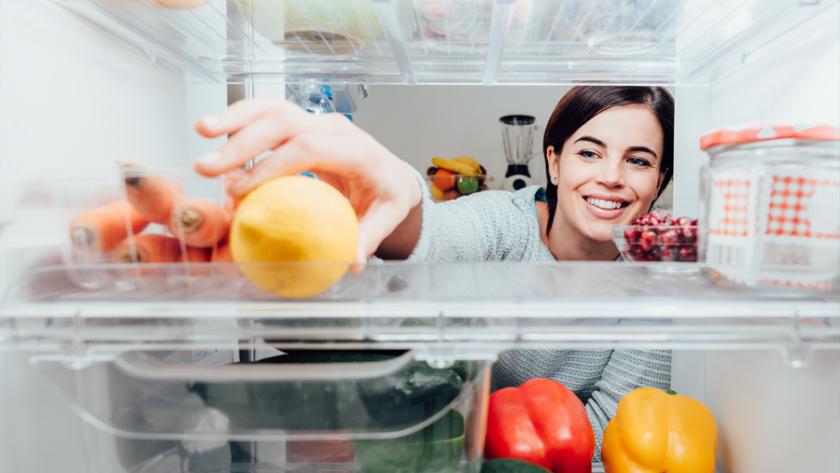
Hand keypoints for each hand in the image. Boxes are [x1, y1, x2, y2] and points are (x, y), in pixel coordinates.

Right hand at [194, 97, 421, 263]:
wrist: (390, 174)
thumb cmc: (386, 196)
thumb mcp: (386, 218)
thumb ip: (368, 238)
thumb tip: (351, 263)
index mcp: (358, 150)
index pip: (309, 148)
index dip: (272, 166)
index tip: (241, 189)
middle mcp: (336, 128)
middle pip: (285, 122)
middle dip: (243, 142)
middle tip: (208, 167)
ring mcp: (318, 121)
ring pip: (273, 107)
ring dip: (235, 118)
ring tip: (201, 131)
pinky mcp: (302, 122)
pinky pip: (268, 112)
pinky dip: (240, 118)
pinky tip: (213, 129)